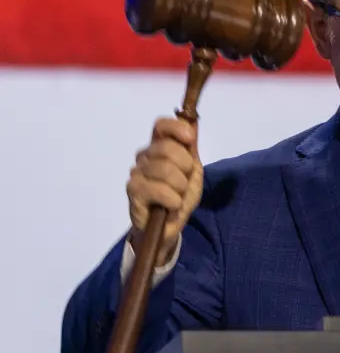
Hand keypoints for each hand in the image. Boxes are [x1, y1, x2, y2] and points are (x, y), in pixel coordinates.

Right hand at [126, 118, 202, 266]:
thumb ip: (191, 150)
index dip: (176, 128)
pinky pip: (159, 190)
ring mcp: (136, 172)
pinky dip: (173, 201)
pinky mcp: (133, 190)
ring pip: (166, 170)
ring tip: (177, 197)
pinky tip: (171, 206)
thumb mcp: (193, 173)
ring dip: (180, 188)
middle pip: (168, 148)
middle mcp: (145, 155)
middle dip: (186, 168)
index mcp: (159, 147)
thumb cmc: (180, 196)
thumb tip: (193, 126)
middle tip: (184, 184)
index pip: (161, 126)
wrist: (167, 226)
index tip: (190, 139)